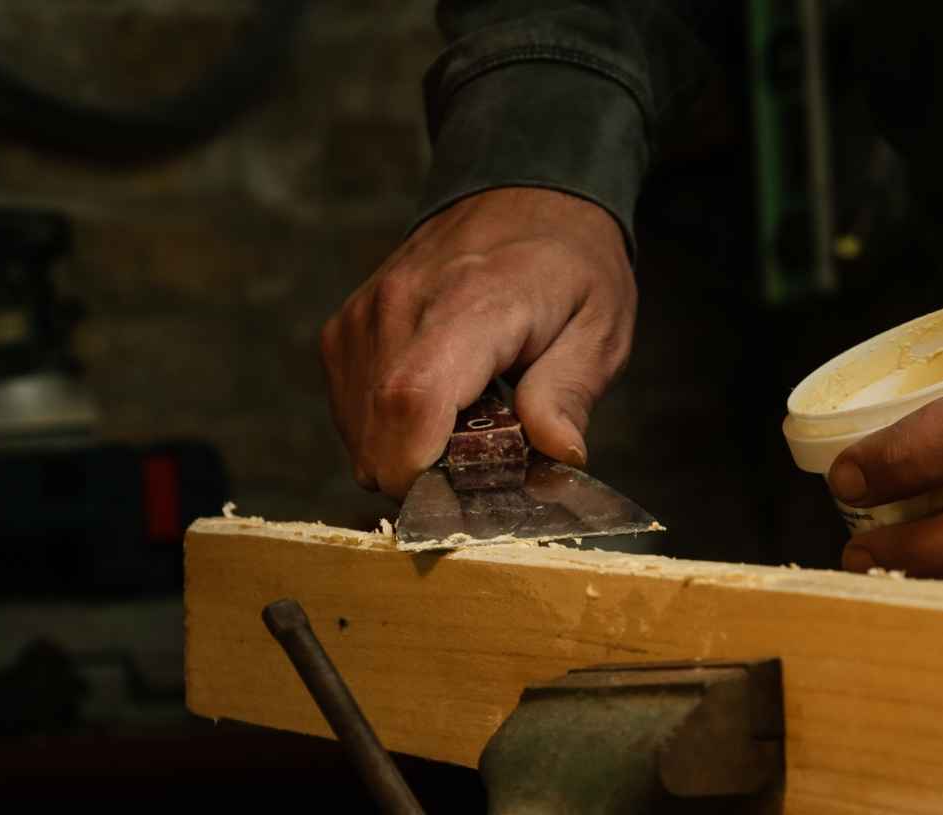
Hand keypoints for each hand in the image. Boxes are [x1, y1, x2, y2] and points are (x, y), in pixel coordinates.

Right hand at [321, 187, 635, 497]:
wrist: (522, 192)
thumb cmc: (568, 265)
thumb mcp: (599, 327)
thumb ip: (570, 392)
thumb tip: (558, 453)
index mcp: (470, 304)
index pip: (412, 401)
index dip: (424, 470)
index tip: (465, 493)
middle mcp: (400, 306)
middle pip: (379, 436)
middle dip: (426, 475)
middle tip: (481, 455)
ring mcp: (362, 316)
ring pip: (359, 434)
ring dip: (407, 451)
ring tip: (461, 418)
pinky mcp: (343, 329)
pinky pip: (350, 412)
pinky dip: (386, 429)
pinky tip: (434, 403)